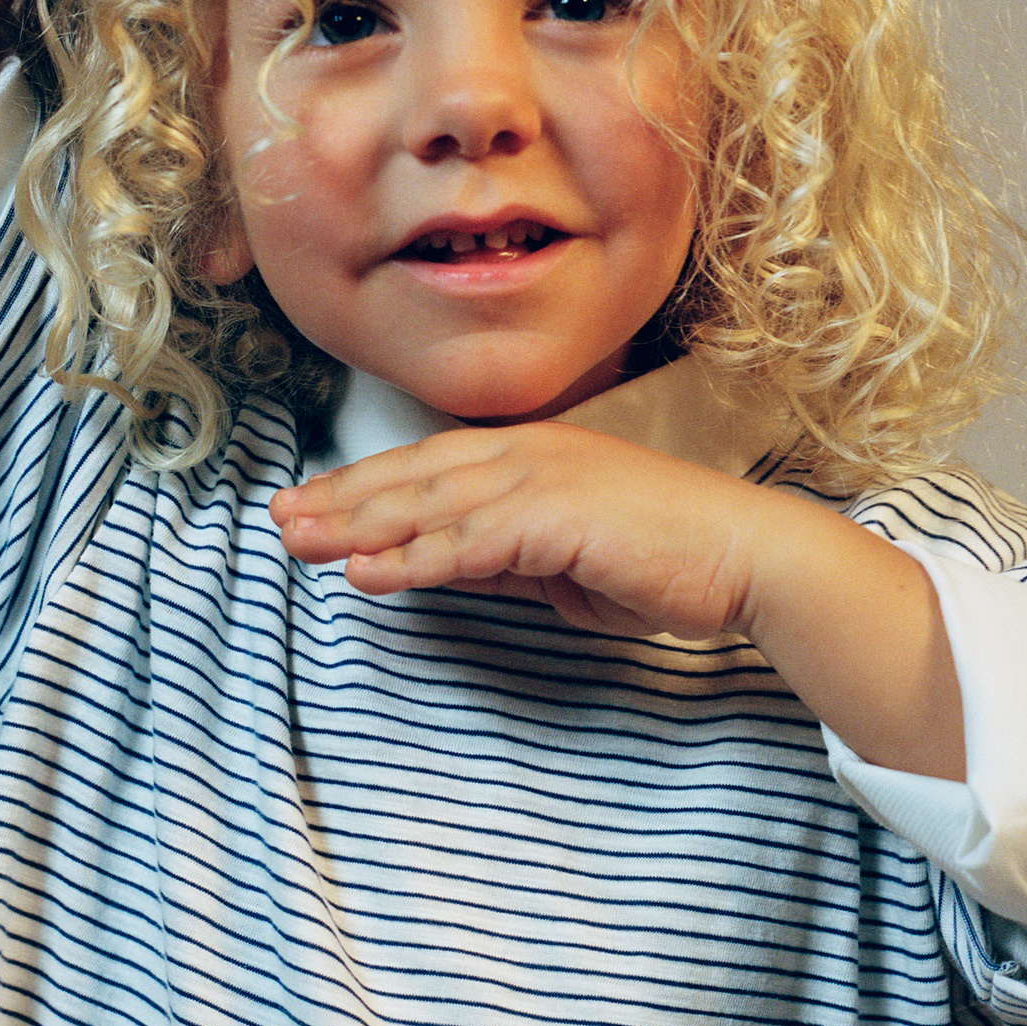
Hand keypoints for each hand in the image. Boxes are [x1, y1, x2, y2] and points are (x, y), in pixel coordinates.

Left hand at [269, 422, 967, 779]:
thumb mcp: (564, 561)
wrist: (747, 557)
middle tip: (279, 521)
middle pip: (414, 476)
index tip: (309, 505)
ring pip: (430, 504)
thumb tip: (441, 565)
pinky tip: (366, 572)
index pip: (429, 467)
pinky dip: (412, 556)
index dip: (364, 485)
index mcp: (531, 454)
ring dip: (359, 525)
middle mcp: (528, 452)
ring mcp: (544, 478)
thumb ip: (502, 557)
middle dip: (342, 500)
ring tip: (300, 545)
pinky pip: (470, 541)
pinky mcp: (559, 516)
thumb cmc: (666, 560)